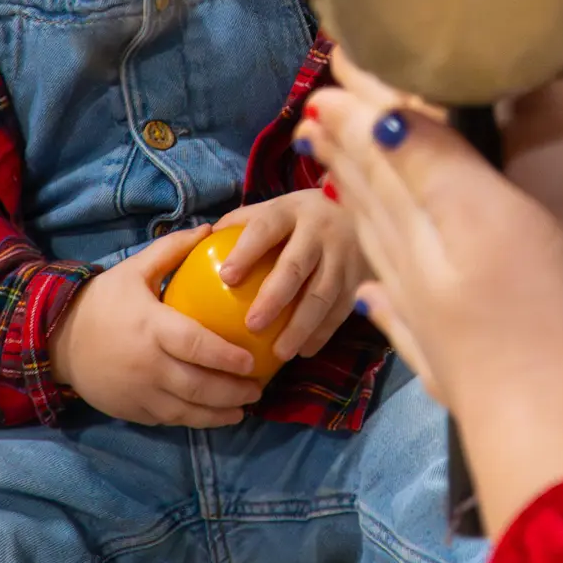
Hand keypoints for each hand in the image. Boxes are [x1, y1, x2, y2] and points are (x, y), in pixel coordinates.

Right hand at [49, 227, 264, 426]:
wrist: (56, 339)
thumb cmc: (101, 301)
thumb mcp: (133, 270)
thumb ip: (171, 250)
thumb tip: (210, 228)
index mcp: (151, 327)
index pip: (195, 345)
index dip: (226, 357)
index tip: (253, 361)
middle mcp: (147, 364)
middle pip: (198, 385)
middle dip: (233, 391)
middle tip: (258, 387)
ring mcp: (139, 392)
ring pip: (187, 411)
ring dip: (220, 413)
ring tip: (244, 409)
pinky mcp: (132, 411)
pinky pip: (170, 420)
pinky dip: (195, 421)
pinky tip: (215, 417)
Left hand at [214, 190, 365, 362]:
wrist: (362, 211)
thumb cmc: (300, 217)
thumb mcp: (274, 209)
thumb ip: (241, 224)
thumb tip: (201, 246)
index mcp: (292, 211)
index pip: (266, 228)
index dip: (247, 251)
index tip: (227, 277)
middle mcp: (320, 231)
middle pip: (296, 266)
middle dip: (274, 298)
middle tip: (252, 325)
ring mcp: (344, 255)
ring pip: (323, 294)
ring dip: (301, 326)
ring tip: (279, 353)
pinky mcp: (361, 278)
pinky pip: (341, 310)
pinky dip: (323, 333)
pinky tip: (303, 351)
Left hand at [297, 74, 562, 536]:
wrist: (555, 437)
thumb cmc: (533, 319)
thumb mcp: (483, 220)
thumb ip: (430, 167)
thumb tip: (373, 117)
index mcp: (418, 229)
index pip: (375, 157)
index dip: (354, 111)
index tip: (331, 67)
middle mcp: (412, 270)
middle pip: (371, 199)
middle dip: (347, 152)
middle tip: (318, 115)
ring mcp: (433, 320)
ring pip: (381, 249)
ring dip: (360, 208)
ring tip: (337, 181)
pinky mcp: (457, 360)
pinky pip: (401, 309)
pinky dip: (383, 290)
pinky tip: (372, 297)